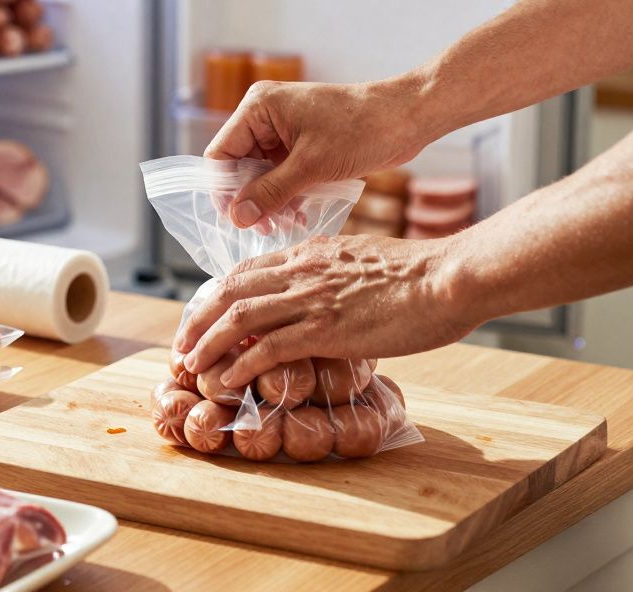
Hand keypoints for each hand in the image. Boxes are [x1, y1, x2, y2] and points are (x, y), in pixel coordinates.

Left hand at [174, 234, 477, 388]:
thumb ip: (336, 273)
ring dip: (208, 343)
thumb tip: (327, 293)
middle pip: (230, 290)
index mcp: (311, 252)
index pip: (247, 270)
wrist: (449, 277)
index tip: (204, 316)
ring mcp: (311, 298)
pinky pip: (268, 347)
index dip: (218, 295)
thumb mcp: (365, 261)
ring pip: (239, 317)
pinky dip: (240, 364)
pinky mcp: (325, 328)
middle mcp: (302, 270)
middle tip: (184, 344)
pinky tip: (227, 379)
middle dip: (198, 319)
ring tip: (191, 364)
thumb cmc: (421, 274)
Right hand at [205, 77, 429, 227]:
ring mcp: (284, 130)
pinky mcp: (302, 144)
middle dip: (252, 198)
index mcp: (259, 107)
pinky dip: (287, 195)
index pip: (222, 154)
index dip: (225, 189)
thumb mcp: (311, 166)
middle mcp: (266, 116)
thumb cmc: (361, 130)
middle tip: (266, 228)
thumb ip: (270, 193)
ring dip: (271, 201)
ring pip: (261, 174)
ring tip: (286, 224)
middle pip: (240, 166)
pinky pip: (282, 174)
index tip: (238, 221)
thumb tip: (237, 218)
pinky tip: (299, 216)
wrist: (407, 118)